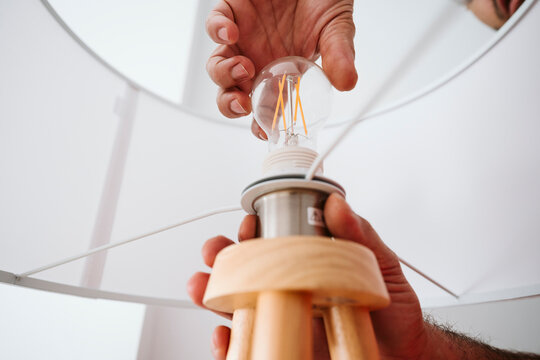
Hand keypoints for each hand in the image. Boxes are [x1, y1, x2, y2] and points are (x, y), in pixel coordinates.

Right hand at [187, 193, 429, 358]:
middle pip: (243, 270)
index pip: (271, 242)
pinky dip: (227, 344)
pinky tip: (225, 336)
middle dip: (221, 258)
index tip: (249, 225)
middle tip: (215, 252)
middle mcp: (290, 288)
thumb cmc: (391, 309)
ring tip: (204, 287)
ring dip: (212, 294)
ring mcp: (285, 319)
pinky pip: (247, 348)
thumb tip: (337, 204)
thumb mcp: (379, 264)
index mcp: (308, 264)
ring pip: (236, 304)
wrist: (404, 352)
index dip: (253, 231)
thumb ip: (358, 234)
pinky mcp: (284, 348)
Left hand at [205, 0, 356, 138]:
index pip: (266, 107)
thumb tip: (347, 82)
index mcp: (280, 73)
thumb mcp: (337, 29)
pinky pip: (215, 27)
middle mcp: (257, 61)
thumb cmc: (324, 1)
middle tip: (243, 104)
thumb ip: (340, 56)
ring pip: (218, 67)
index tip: (264, 131)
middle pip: (232, 94)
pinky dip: (218, 32)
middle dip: (231, 105)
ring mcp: (242, 40)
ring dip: (225, 74)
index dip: (260, 123)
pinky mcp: (231, 13)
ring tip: (244, 68)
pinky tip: (231, 33)